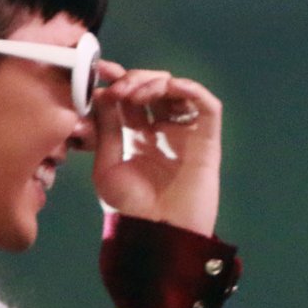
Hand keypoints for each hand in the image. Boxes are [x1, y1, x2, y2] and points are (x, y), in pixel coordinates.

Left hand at [88, 61, 221, 235]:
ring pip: (176, 91)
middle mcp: (161, 132)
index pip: (128, 98)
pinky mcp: (207, 140)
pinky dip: (190, 89)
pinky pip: (206, 105)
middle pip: (151, 88)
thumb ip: (106, 130)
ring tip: (135, 94)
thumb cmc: (128, 209)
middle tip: (117, 88)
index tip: (100, 73)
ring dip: (155, 82)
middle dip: (132, 80)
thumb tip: (101, 94)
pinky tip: (169, 88)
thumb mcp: (107, 166)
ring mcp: (185, 134)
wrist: (156, 235)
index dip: (116, 81)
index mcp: (136, 138)